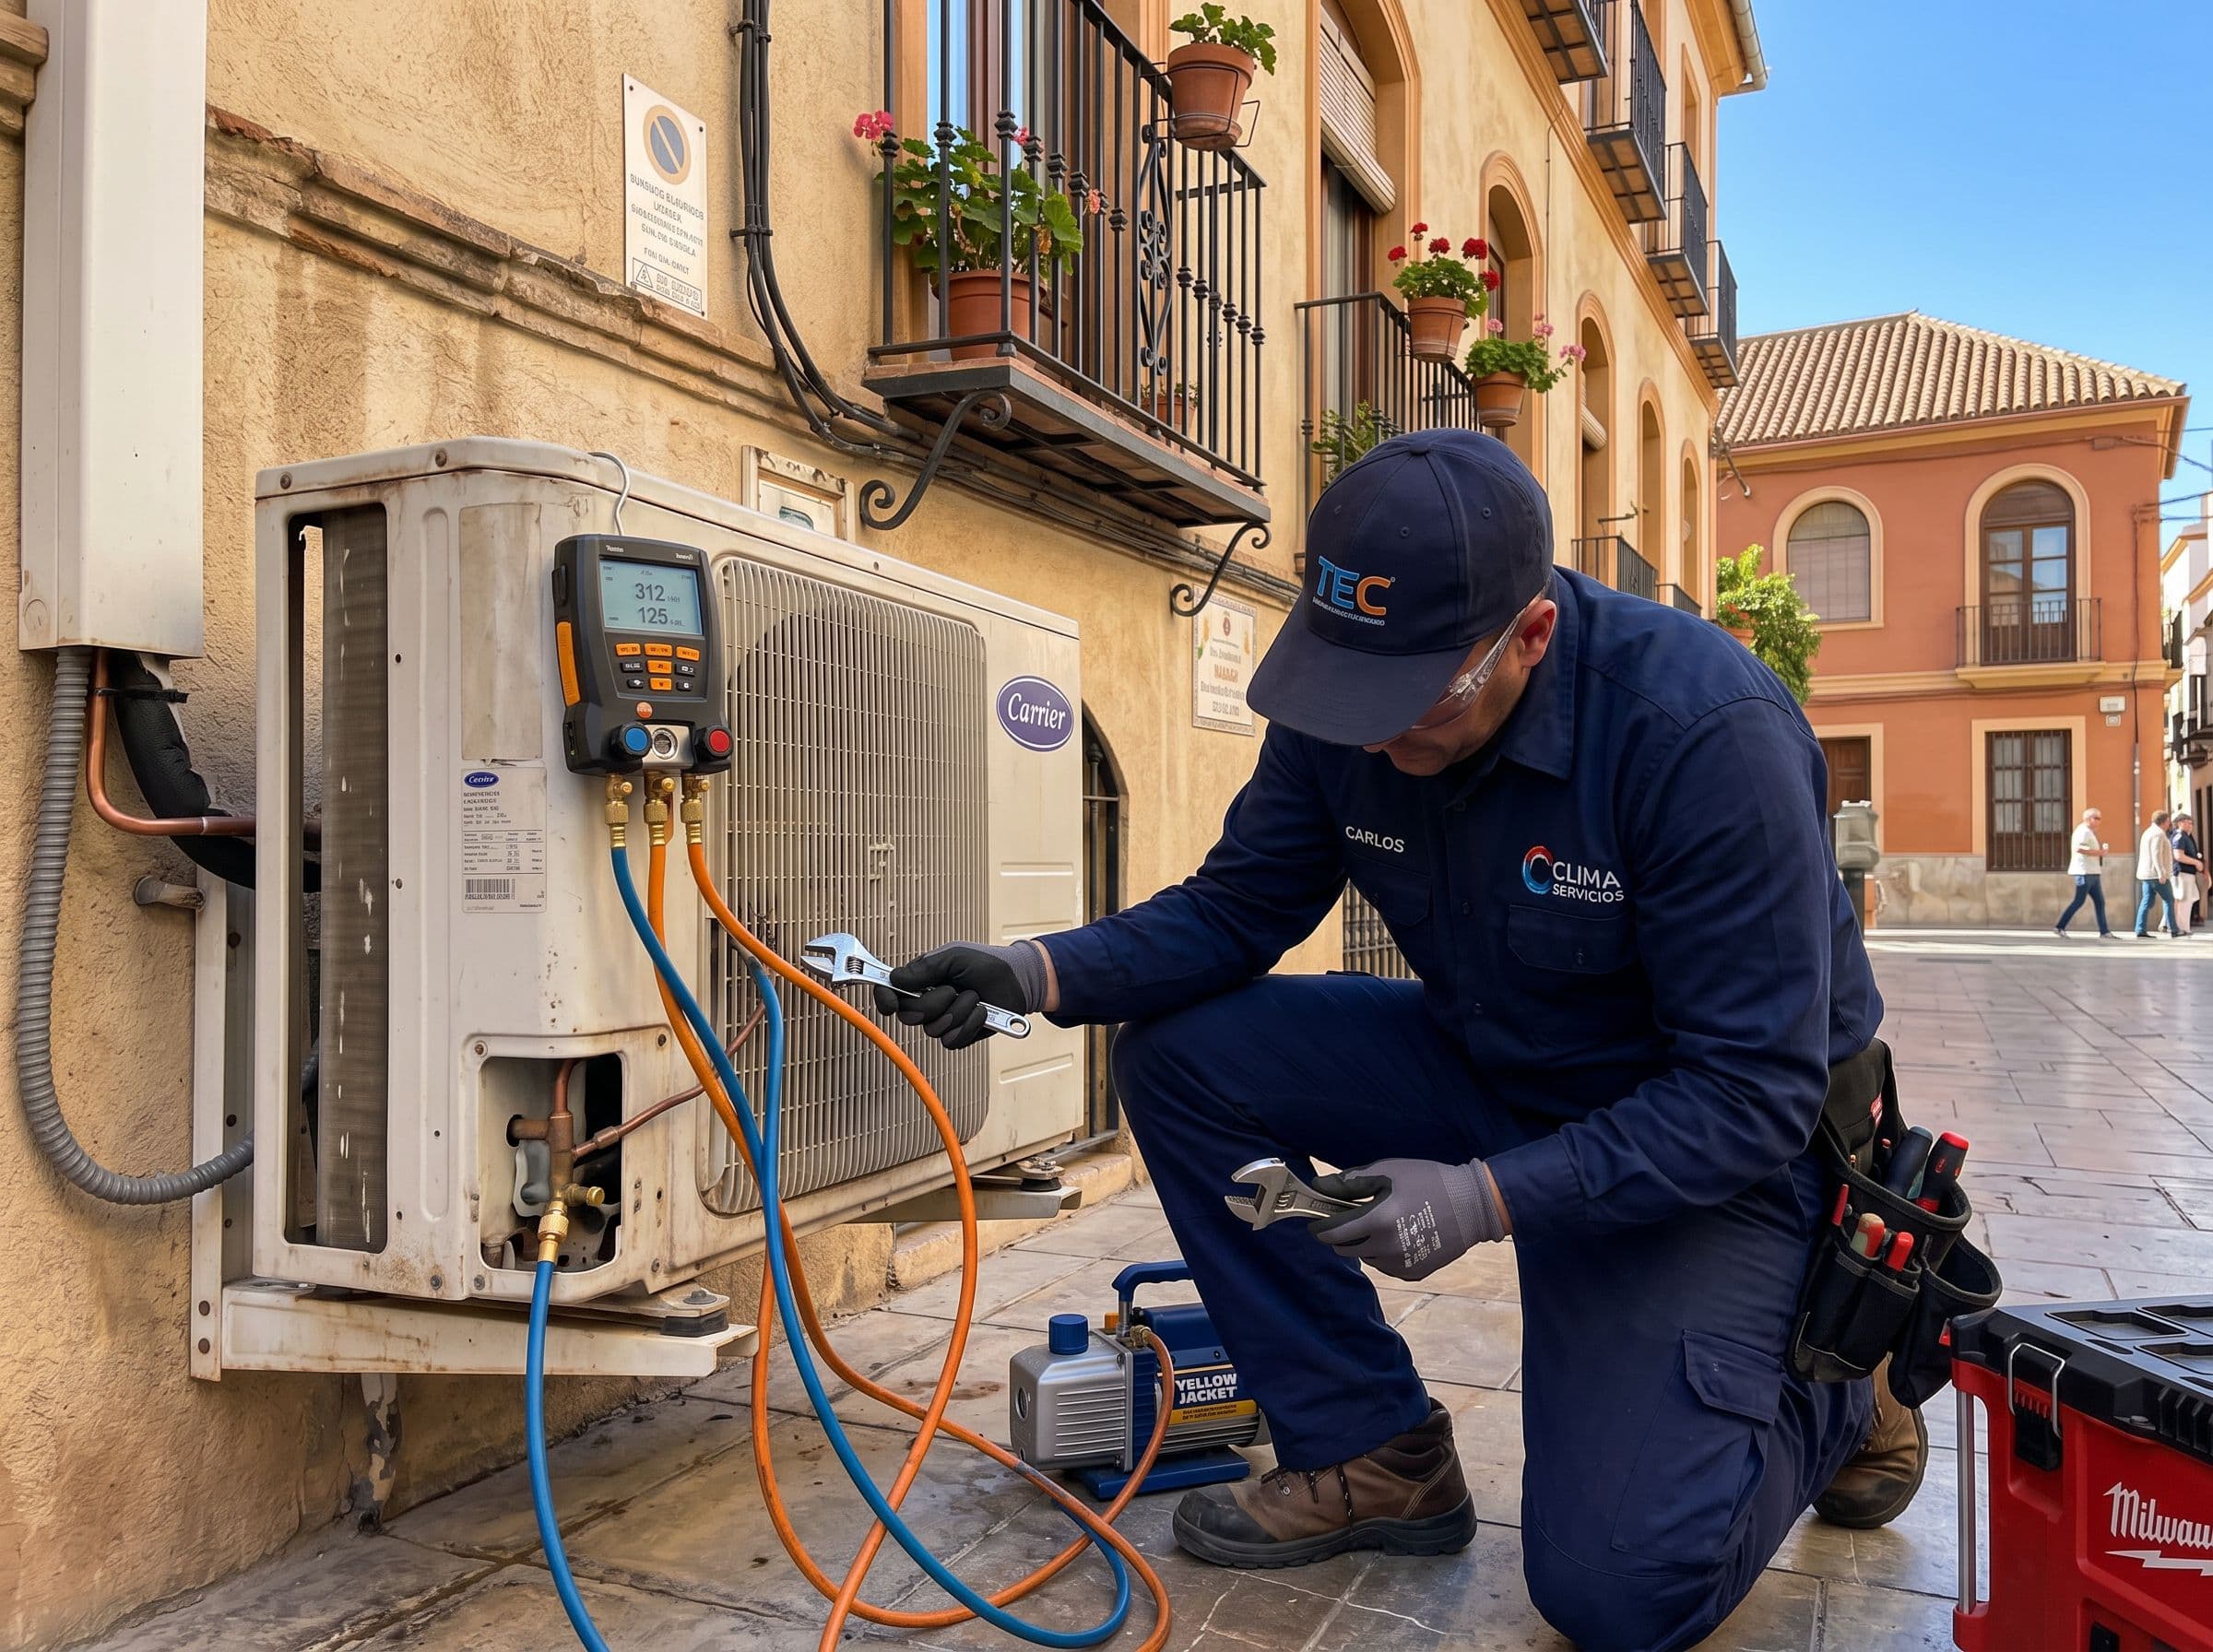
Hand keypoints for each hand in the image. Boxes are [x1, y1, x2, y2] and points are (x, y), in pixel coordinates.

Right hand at [873, 942, 1045, 1049]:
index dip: (885, 1000)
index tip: (890, 1005)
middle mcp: (928, 1001)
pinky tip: (981, 1012)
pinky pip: (951, 1041)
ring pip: (932, 1030)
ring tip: (974, 997)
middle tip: (951, 991)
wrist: (1018, 980)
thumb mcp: (954, 956)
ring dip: (957, 1012)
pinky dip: (969, 1025)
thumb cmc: (987, 963)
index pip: (891, 992)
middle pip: (909, 1016)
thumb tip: (895, 979)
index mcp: (922, 980)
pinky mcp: (960, 1034)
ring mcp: (944, 1019)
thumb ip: (924, 968)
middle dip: (931, 1005)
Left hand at [1308, 1158, 1505, 1280]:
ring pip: (1366, 1258)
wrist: (1473, 1205)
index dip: (1319, 1227)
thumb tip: (1319, 1187)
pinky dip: (1384, 1254)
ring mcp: (1400, 1264)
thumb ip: (1351, 1182)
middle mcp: (1386, 1248)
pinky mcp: (1413, 1273)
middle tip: (1351, 1218)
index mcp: (1378, 1221)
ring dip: (1364, 1244)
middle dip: (1341, 1235)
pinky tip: (1399, 1236)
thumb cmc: (1429, 1182)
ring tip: (1381, 1223)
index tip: (1316, 1221)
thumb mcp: (1389, 1172)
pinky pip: (1386, 1266)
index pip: (1332, 1233)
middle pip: (1345, 1249)